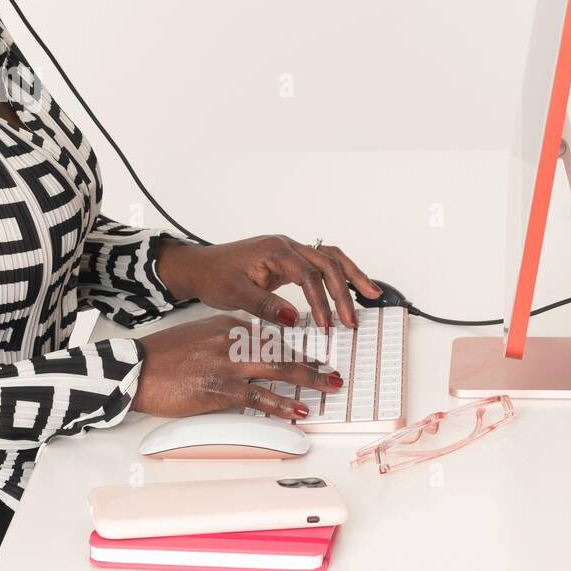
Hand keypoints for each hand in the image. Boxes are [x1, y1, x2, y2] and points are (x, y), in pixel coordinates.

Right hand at [131, 314, 342, 420]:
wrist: (138, 370)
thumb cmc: (163, 356)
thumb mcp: (199, 337)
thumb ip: (227, 342)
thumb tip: (252, 357)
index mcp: (227, 326)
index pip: (271, 334)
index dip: (296, 347)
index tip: (314, 355)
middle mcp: (232, 341)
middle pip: (282, 349)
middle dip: (312, 362)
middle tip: (333, 372)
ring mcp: (228, 365)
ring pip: (278, 368)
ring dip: (309, 379)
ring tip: (330, 387)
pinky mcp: (220, 389)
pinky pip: (259, 397)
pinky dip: (282, 404)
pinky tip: (298, 411)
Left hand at [158, 234, 382, 329]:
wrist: (199, 267)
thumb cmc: (214, 276)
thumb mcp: (235, 293)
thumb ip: (265, 305)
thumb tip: (295, 318)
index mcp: (274, 249)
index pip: (308, 275)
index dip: (321, 301)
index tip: (326, 325)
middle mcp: (286, 246)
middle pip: (326, 263)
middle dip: (342, 293)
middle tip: (351, 320)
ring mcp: (289, 251)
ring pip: (330, 258)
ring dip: (351, 276)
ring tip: (372, 294)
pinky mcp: (289, 261)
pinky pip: (321, 263)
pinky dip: (339, 274)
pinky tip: (353, 287)